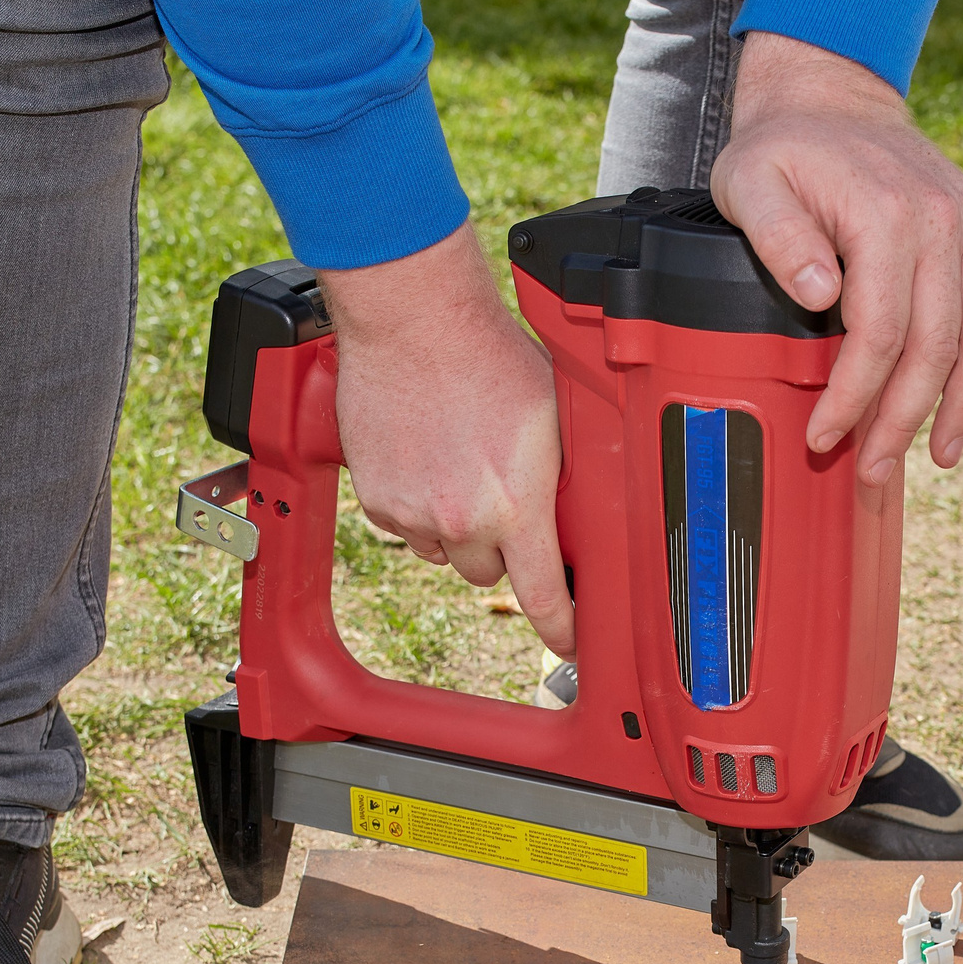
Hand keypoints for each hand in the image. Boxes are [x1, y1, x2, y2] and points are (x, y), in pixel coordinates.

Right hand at [320, 226, 574, 657]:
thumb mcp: (554, 417)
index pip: (544, 597)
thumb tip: (583, 508)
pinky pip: (405, 527)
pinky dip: (417, 506)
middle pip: (488, 574)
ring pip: (443, 551)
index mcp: (517, 506)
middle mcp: (464, 520)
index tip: (570, 643)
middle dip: (499, 549)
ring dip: (455, 529)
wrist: (414, 320)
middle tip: (501, 503)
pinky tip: (428, 460)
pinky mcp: (379, 498)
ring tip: (460, 469)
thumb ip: (564, 475)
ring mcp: (416, 512)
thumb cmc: (490, 354)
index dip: (562, 629)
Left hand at [711, 32, 962, 487]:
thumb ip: (779, 238)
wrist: (830, 98)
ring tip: (941, 454)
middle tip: (872, 469)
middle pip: (937, 345)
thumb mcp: (750, 184)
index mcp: (885, 216)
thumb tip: (823, 294)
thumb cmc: (783, 151)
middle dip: (904, 420)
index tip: (824, 438)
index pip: (878, 334)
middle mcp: (943, 220)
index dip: (853, 398)